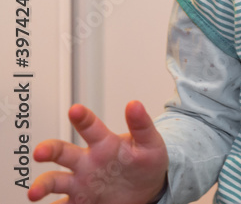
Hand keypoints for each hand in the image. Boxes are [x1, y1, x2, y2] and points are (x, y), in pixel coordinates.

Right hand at [28, 100, 168, 203]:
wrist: (146, 190)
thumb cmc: (144, 162)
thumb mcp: (150, 144)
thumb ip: (142, 125)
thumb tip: (135, 104)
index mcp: (103, 144)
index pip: (91, 127)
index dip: (83, 118)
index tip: (75, 110)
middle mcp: (86, 162)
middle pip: (62, 152)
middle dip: (49, 150)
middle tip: (40, 152)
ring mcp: (80, 183)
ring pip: (54, 181)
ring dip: (42, 185)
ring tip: (34, 193)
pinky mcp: (79, 202)